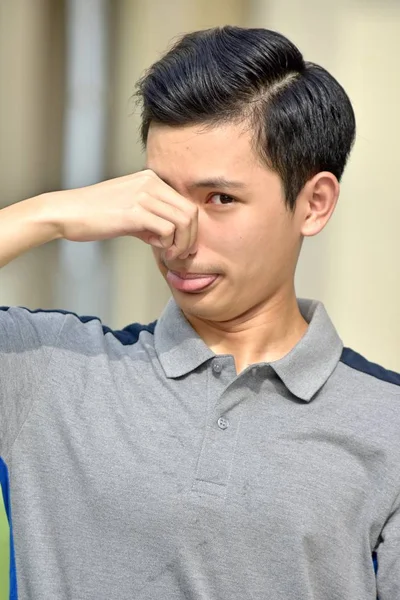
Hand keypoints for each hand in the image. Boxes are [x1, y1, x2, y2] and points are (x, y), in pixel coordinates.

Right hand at [53, 170, 197, 259]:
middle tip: (180, 254)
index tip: (182, 246)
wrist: (67, 212)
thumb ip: (150, 220)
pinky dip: (167, 245)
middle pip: (191, 211)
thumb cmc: (94, 215)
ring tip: (169, 255)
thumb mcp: (128, 211)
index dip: (191, 229)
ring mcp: (143, 196)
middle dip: (191, 238)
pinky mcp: (134, 212)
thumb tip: (169, 238)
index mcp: (151, 179)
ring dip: (181, 244)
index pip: (186, 203)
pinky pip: (168, 230)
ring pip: (183, 221)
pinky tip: (156, 249)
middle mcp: (150, 183)